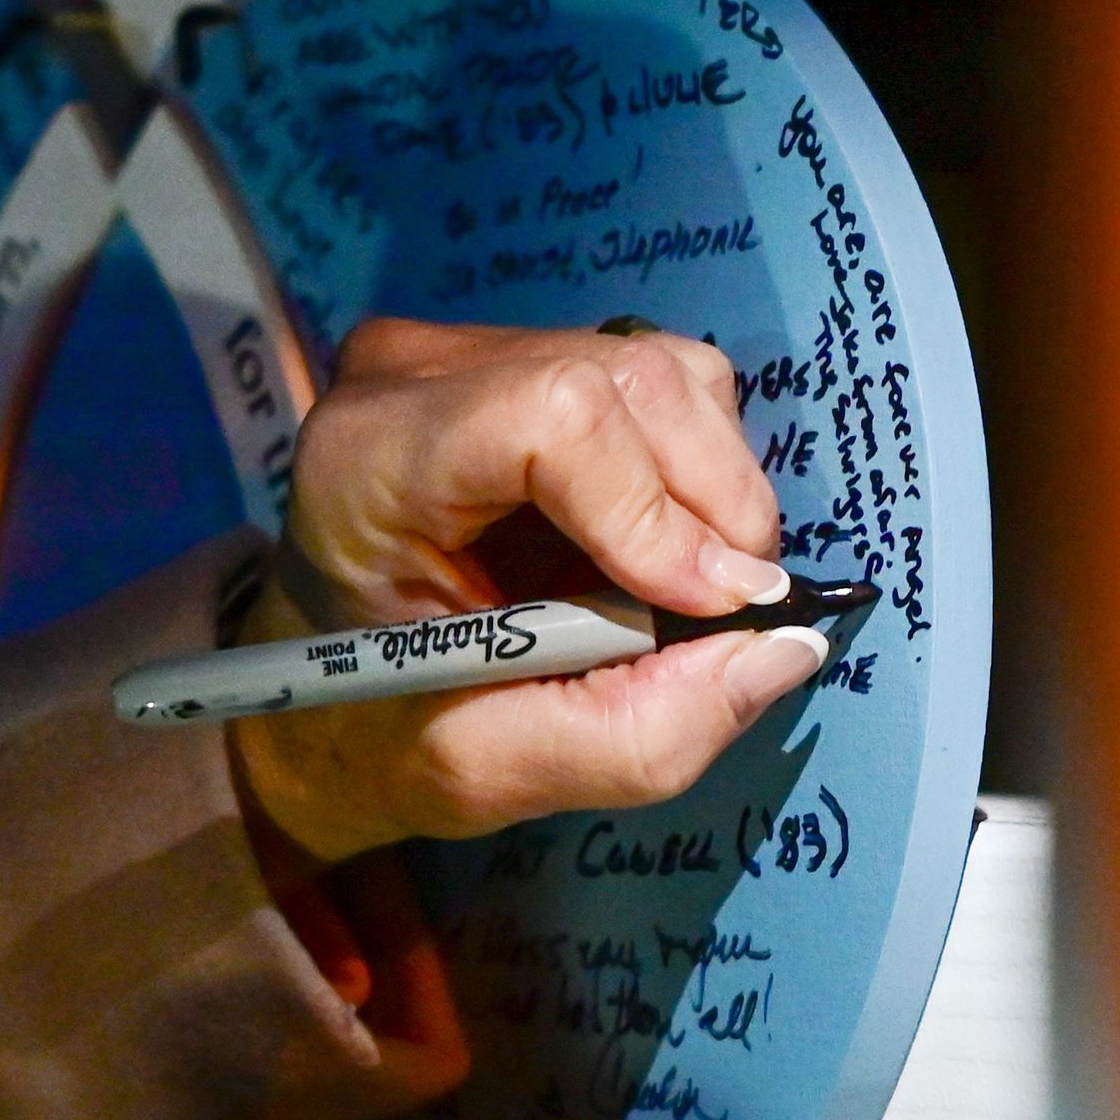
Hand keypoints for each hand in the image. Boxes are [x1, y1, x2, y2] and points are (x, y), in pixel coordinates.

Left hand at [229, 318, 827, 862]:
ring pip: (665, 374)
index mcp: (368, 464)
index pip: (554, 419)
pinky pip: (661, 380)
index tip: (710, 609)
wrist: (331, 683)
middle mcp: (414, 373)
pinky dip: (695, 469)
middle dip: (715, 510)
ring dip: (715, 492)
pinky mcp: (525, 353)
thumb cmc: (386, 731)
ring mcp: (470, 348)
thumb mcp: (491, 771)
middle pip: (631, 383)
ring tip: (677, 588)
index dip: (655, 512)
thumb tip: (788, 648)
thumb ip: (636, 733)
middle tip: (722, 616)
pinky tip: (650, 544)